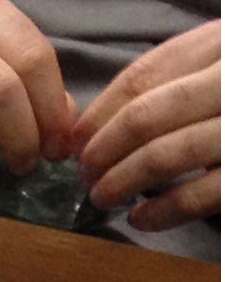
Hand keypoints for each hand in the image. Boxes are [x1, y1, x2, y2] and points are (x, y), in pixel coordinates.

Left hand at [72, 22, 220, 232]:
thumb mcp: (220, 64)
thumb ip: (174, 80)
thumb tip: (91, 125)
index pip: (145, 76)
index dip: (100, 112)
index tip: (72, 140)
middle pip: (150, 115)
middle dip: (104, 149)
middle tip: (84, 174)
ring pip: (171, 152)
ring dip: (124, 180)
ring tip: (103, 196)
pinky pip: (205, 191)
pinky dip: (166, 209)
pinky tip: (143, 218)